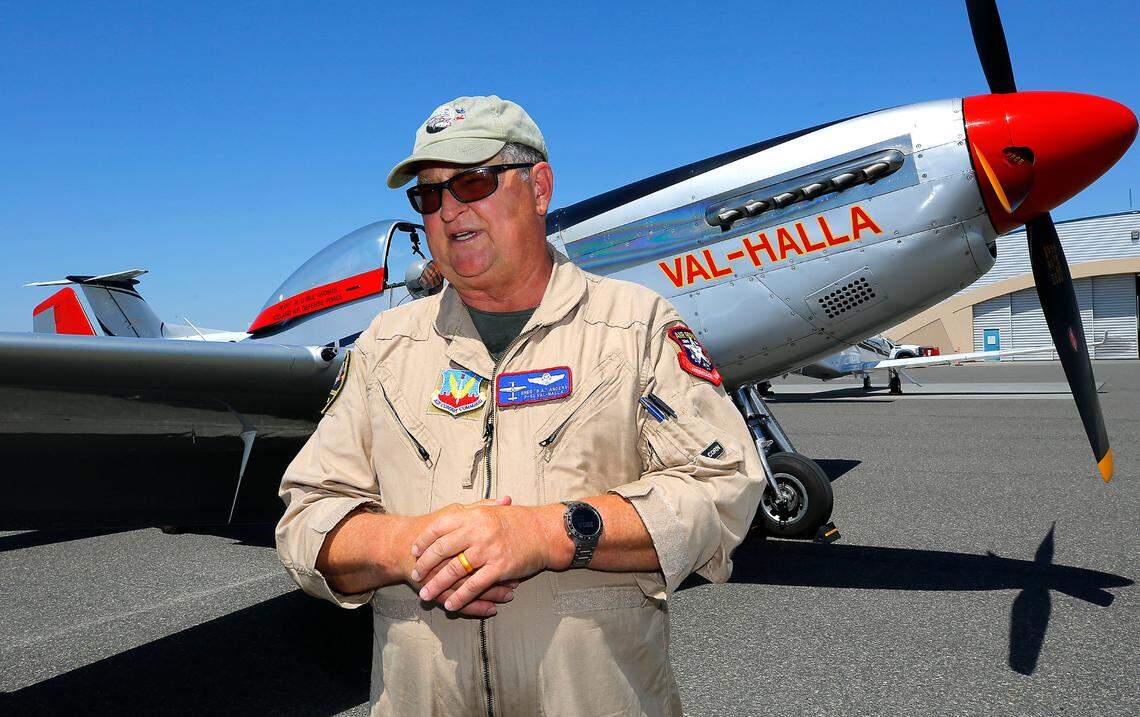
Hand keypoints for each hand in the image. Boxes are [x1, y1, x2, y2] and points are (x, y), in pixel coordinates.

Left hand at [411, 498, 556, 612]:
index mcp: (473, 515)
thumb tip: (449, 516)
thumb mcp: (492, 510)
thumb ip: (470, 512)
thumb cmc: (518, 521)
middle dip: (425, 565)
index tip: (415, 551)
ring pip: (454, 570)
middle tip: (416, 576)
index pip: (439, 527)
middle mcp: (477, 531)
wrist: (545, 532)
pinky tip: (450, 604)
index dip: (424, 541)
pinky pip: (474, 585)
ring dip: (437, 585)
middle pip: (441, 550)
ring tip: (426, 595)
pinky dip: (460, 597)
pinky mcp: (499, 567)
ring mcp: (488, 550)